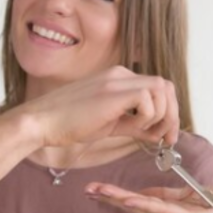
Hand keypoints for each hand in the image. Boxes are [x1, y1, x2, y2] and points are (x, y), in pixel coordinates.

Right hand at [22, 66, 179, 147]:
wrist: (40, 122)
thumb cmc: (67, 123)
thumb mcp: (109, 124)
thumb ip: (134, 124)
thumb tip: (157, 133)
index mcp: (119, 78)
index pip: (158, 87)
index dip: (169, 110)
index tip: (166, 134)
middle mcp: (121, 74)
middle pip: (166, 86)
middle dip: (172, 114)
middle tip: (167, 138)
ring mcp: (117, 79)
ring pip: (161, 90)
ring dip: (160, 117)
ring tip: (143, 134)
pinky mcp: (113, 91)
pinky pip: (148, 101)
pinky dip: (146, 118)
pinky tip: (130, 129)